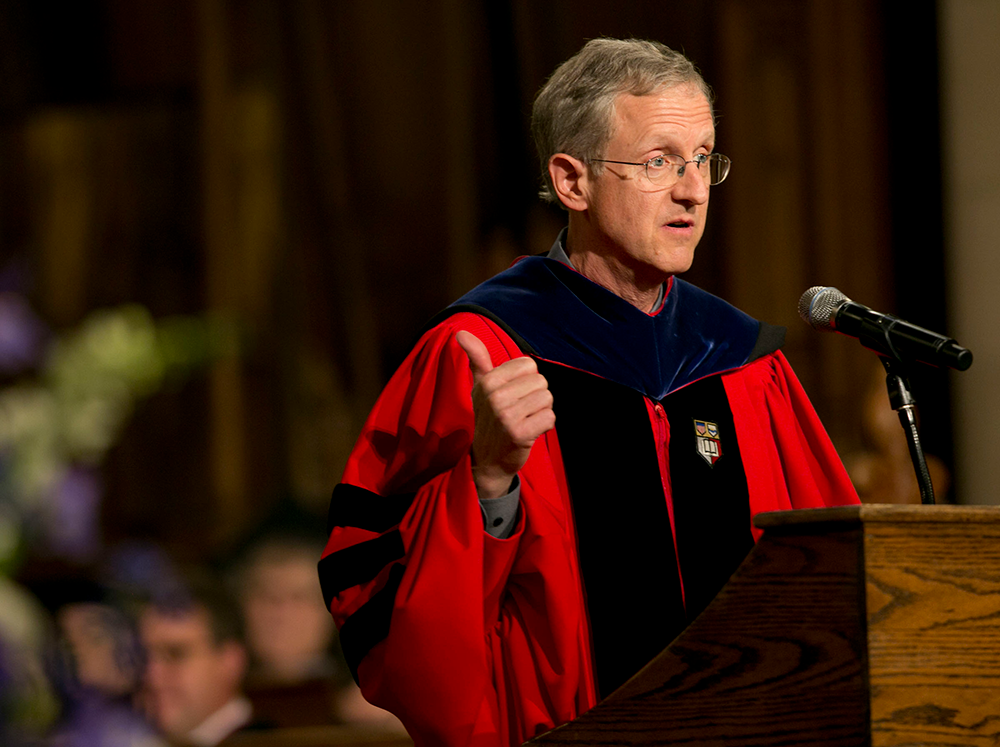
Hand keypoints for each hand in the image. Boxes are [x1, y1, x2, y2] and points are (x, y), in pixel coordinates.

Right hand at [455, 330, 555, 499]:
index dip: (526, 381)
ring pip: (547, 399)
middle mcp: (495, 396)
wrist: (487, 460)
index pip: (529, 365)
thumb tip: (461, 333)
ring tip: (524, 421)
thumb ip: (477, 358)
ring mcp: (506, 416)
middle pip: (541, 381)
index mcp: (487, 381)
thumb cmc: (489, 418)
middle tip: (519, 411)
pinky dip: (544, 426)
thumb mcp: (480, 387)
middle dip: (535, 397)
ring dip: (541, 412)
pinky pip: (550, 418)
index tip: (512, 396)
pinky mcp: (519, 433)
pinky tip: (529, 432)